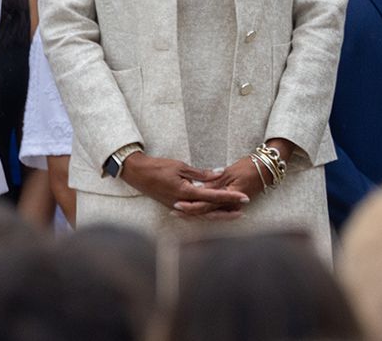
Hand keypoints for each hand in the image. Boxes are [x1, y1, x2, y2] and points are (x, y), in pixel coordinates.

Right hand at [120, 153, 248, 219]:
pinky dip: (204, 215)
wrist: (137, 173)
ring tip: (232, 214)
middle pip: (209, 212)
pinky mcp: (173, 207)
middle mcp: (182, 204)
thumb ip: (201, 173)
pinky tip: (213, 214)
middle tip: (243, 212)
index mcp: (185, 192)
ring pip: (201, 215)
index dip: (230, 197)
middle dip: (227, 212)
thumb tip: (220, 174)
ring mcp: (177, 207)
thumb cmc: (158, 167)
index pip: (213, 196)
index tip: (244, 197)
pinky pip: (192, 214)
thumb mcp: (181, 166)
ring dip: (217, 215)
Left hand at [171, 139, 296, 218]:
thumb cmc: (250, 167)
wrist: (266, 169)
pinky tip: (193, 210)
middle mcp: (230, 204)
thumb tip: (199, 189)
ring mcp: (231, 205)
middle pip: (206, 212)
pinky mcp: (231, 203)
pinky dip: (203, 210)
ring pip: (210, 213)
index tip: (177, 204)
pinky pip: (215, 210)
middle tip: (173, 211)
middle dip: (189, 212)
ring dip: (194, 213)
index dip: (191, 205)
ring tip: (179, 212)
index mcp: (229, 196)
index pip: (206, 204)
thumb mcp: (230, 172)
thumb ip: (214, 181)